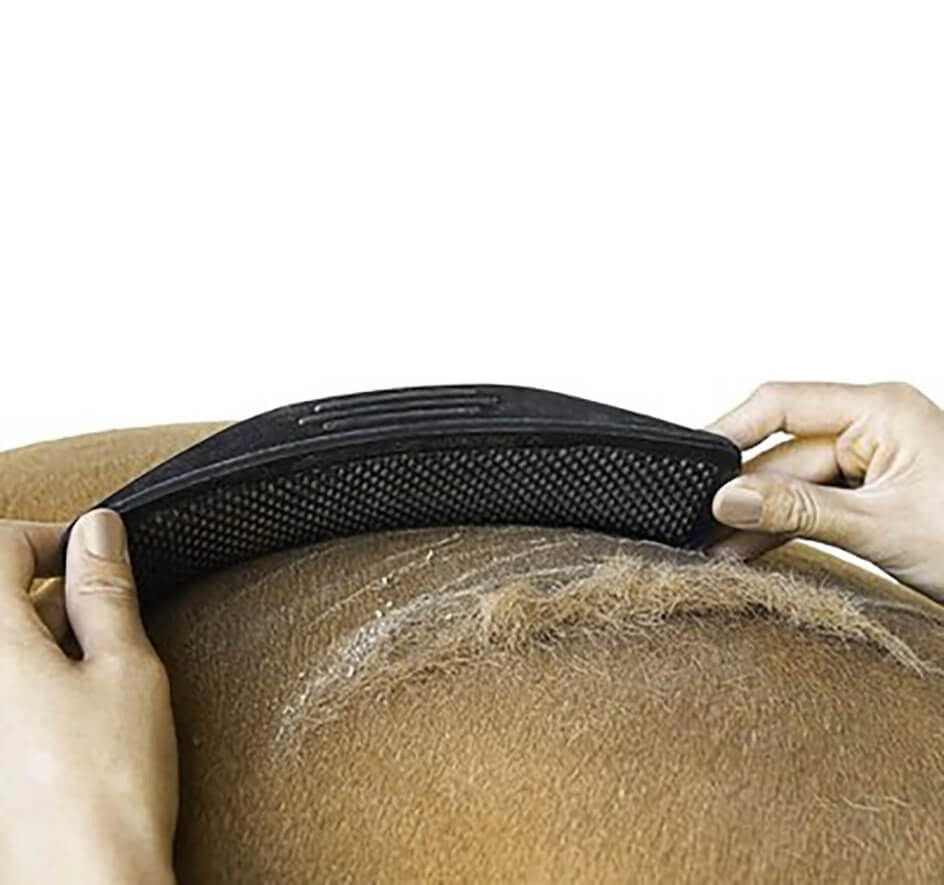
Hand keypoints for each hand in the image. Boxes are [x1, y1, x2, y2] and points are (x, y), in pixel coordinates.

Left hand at [0, 510, 177, 883]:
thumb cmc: (106, 793)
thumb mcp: (125, 669)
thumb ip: (105, 591)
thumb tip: (99, 533)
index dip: (53, 537)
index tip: (95, 554)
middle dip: (45, 584)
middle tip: (101, 611)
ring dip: (38, 630)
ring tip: (92, 665)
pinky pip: (1, 684)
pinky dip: (28, 672)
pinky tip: (68, 703)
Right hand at [705, 381, 943, 604]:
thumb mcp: (882, 527)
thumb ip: (798, 510)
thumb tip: (729, 500)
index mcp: (881, 410)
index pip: (782, 404)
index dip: (731, 430)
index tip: (694, 463)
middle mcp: (871, 427)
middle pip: (782, 454)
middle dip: (742, 495)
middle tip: (699, 530)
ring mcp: (870, 462)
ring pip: (792, 485)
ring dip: (756, 519)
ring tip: (715, 552)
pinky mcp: (870, 495)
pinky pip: (811, 505)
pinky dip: (783, 530)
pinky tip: (748, 553)